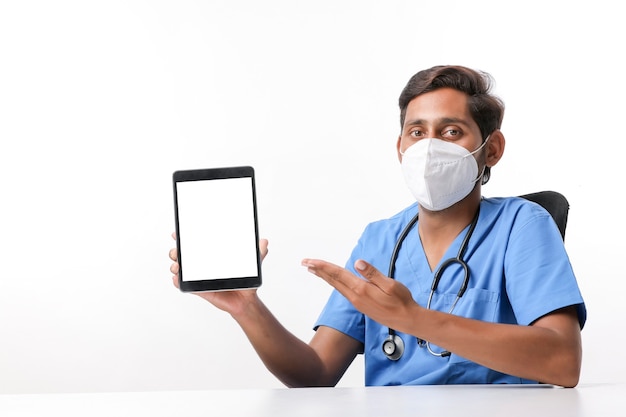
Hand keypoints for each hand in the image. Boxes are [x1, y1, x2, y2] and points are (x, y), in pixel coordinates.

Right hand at [169, 232, 268, 313]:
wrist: (245, 300)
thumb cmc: (245, 280)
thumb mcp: (252, 264)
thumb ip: (258, 253)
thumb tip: (264, 242)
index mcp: (212, 255)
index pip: (195, 243)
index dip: (184, 237)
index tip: (177, 233)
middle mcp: (202, 265)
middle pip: (182, 254)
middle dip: (176, 251)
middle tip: (177, 252)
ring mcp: (198, 277)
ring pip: (180, 269)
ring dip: (176, 266)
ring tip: (178, 266)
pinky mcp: (199, 289)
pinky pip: (184, 285)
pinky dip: (178, 282)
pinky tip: (177, 279)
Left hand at [301, 258, 417, 330]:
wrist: (407, 320)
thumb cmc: (402, 301)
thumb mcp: (390, 284)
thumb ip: (372, 274)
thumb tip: (358, 263)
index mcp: (361, 290)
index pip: (338, 274)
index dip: (323, 266)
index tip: (310, 261)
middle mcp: (356, 297)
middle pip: (333, 280)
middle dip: (318, 270)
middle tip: (305, 262)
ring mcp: (358, 302)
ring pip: (336, 286)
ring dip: (324, 276)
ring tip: (314, 269)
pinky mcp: (361, 305)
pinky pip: (343, 290)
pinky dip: (334, 283)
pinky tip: (333, 280)